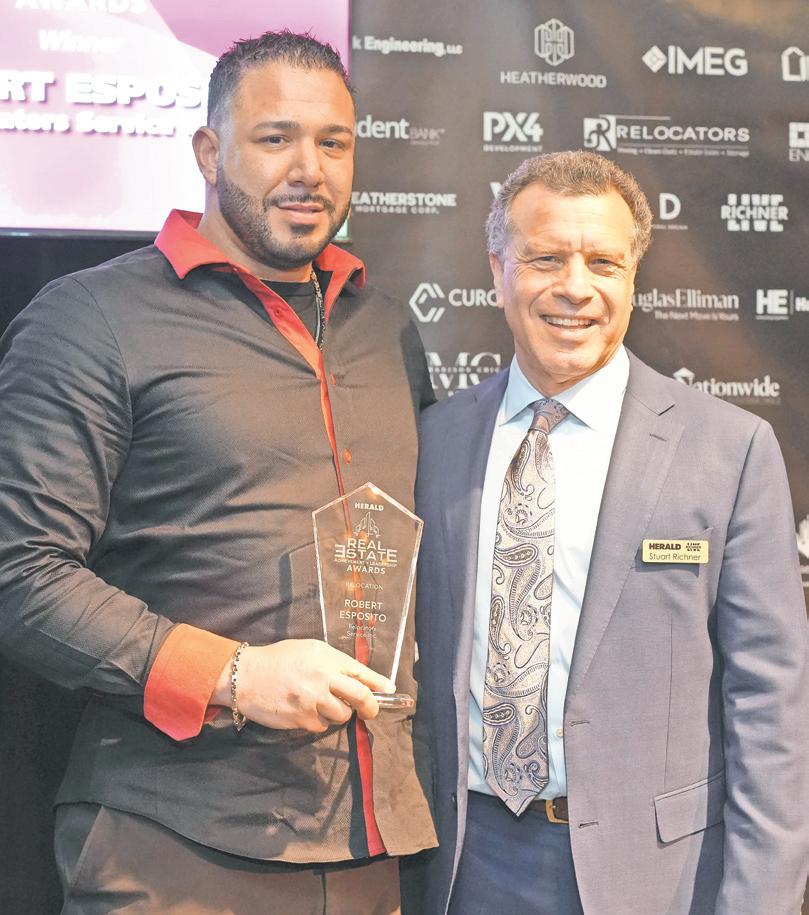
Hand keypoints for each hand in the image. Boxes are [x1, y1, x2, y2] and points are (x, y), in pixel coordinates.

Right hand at [212, 639, 394, 732]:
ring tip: (322, 704)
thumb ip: (334, 663)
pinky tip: (304, 710)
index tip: (390, 690)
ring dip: (337, 713)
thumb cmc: (279, 660)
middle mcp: (323, 678)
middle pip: (361, 697)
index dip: (379, 684)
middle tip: (370, 710)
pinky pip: (321, 726)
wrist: (246, 676)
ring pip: (341, 715)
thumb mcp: (310, 651)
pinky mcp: (301, 718)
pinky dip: (317, 721)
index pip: (361, 672)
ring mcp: (312, 700)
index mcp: (327, 658)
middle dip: (370, 707)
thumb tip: (359, 678)